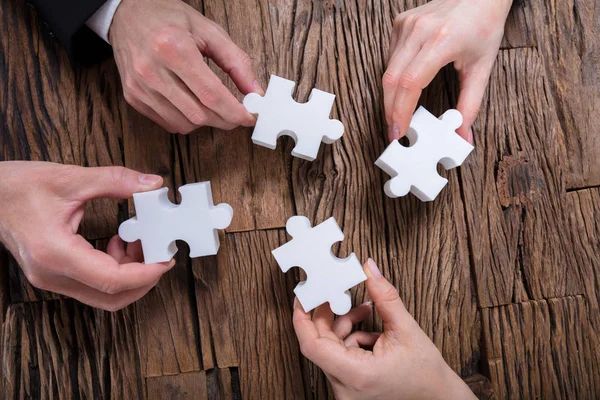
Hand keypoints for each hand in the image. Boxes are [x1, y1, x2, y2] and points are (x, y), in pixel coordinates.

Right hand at [0, 161, 174, 310]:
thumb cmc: (17, 187)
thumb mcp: (69, 178)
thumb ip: (115, 181)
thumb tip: (151, 184)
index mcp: (55, 253)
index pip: (111, 280)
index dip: (145, 274)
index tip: (165, 260)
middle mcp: (52, 274)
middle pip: (110, 297)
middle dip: (143, 280)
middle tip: (159, 253)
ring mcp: (50, 278)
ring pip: (102, 295)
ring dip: (129, 275)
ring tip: (138, 242)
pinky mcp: (53, 274)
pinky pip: (91, 285)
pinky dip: (113, 270)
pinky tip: (118, 244)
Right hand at [109, 0, 261, 133]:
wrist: (127, 13)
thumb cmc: (169, 18)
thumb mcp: (208, 30)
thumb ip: (236, 61)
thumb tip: (256, 91)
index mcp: (173, 48)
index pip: (211, 94)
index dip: (235, 111)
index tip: (249, 117)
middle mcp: (152, 70)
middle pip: (199, 114)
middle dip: (224, 119)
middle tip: (236, 114)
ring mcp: (140, 86)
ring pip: (184, 123)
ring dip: (206, 121)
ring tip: (213, 106)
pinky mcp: (132, 96)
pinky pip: (168, 123)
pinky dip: (186, 120)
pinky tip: (192, 104)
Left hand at [293, 259, 474, 399]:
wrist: (437, 397)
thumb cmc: (425, 373)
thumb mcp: (406, 329)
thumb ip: (385, 297)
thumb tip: (370, 269)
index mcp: (356, 374)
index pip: (312, 345)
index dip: (303, 318)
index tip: (303, 296)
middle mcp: (345, 387)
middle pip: (320, 344)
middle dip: (329, 315)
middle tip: (337, 292)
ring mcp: (345, 390)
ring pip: (330, 349)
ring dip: (344, 325)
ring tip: (364, 311)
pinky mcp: (349, 387)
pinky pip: (339, 357)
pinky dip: (350, 339)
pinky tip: (370, 332)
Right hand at [384, 0, 512, 142]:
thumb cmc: (484, 25)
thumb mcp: (482, 68)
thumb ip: (470, 105)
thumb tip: (461, 134)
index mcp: (442, 41)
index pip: (410, 82)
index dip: (400, 111)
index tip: (400, 132)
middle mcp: (420, 30)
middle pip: (392, 80)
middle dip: (391, 110)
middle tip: (395, 132)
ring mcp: (407, 25)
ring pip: (388, 70)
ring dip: (391, 96)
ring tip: (399, 114)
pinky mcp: (400, 23)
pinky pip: (391, 58)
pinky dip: (395, 77)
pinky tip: (404, 86)